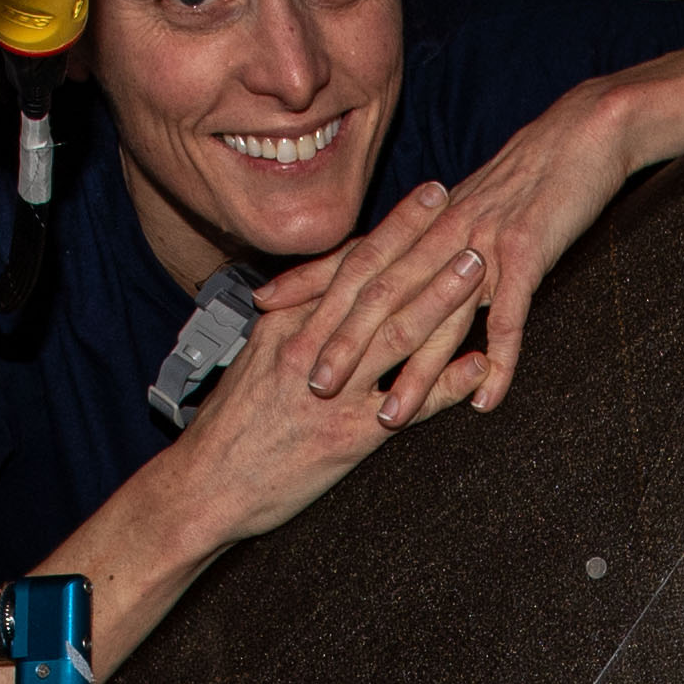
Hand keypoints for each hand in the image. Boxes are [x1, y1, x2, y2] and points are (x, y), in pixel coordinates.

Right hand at [152, 206, 494, 548]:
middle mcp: (311, 347)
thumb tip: (318, 295)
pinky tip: (479, 365)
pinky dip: (446, 384)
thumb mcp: (254, 360)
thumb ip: (290, 325)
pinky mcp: (348, 437)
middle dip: (423, 243)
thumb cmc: (229, 427)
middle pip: (377, 284)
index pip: (350, 264)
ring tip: (476, 267)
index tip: (429, 199)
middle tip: (463, 211)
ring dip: (441, 297)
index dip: (394, 229)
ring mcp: (333, 391)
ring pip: (396, 332)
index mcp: (288, 324)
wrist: (204, 484)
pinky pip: (408, 406)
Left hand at [278, 83, 646, 424]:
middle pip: (384, 293)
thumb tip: (405, 273)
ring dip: (413, 372)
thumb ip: (432, 240)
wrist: (581, 135)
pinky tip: (485, 401)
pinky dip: (498, 361)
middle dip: (345, 342)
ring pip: (439, 316)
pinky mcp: (527, 253)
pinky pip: (510, 316)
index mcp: (423, 223)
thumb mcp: (469, 204)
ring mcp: (482, 243)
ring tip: (389, 417)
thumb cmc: (529, 174)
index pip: (354, 256)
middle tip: (314, 386)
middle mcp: (441, 233)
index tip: (264, 311)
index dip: (308, 283)